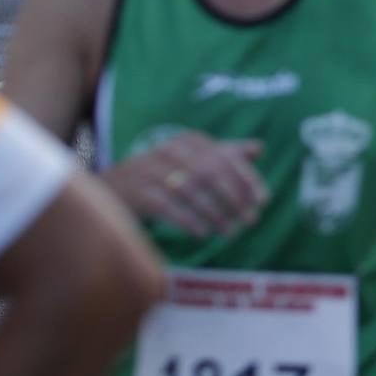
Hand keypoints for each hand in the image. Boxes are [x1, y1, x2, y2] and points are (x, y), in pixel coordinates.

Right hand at [102, 132, 267, 235]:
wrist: (112, 189)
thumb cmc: (163, 174)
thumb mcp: (192, 159)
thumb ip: (224, 153)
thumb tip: (259, 147)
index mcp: (188, 141)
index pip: (225, 158)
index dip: (247, 180)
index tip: (263, 201)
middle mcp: (169, 150)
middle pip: (210, 173)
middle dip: (234, 199)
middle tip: (251, 221)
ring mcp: (151, 170)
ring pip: (192, 192)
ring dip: (215, 214)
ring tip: (230, 232)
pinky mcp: (137, 193)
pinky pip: (169, 208)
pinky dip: (189, 221)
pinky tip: (203, 234)